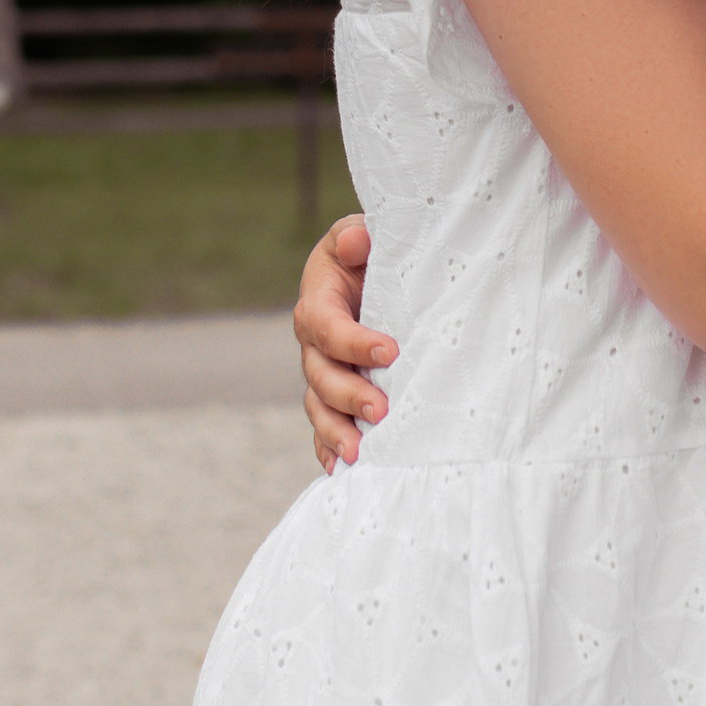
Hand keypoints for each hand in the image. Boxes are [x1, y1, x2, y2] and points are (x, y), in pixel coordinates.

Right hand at [294, 214, 391, 471]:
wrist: (377, 275)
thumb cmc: (375, 253)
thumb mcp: (365, 234)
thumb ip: (357, 235)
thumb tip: (357, 243)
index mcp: (318, 302)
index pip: (328, 326)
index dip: (354, 341)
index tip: (391, 353)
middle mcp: (314, 343)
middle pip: (320, 375)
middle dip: (348, 396)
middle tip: (380, 412)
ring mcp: (322, 372)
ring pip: (319, 407)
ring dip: (336, 432)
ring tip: (360, 455)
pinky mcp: (334, 395)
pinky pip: (323, 427)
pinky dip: (327, 449)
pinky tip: (342, 470)